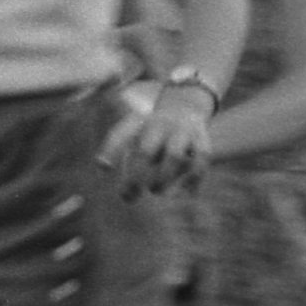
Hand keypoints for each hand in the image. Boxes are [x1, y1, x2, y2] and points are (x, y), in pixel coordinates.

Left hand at [107, 81, 212, 197]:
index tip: (104, 167)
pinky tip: (188, 192)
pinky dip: (195, 178)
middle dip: (137, 176)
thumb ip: (128, 166)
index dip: (111, 150)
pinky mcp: (201, 139)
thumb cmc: (151, 135)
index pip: (120, 134)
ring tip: (156, 190)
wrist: (184, 109)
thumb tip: (128, 197)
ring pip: (173, 156)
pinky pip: (201, 160)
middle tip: (131, 194)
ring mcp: (182, 130)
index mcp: (138, 123)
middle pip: (145, 151)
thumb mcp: (133, 139)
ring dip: (163, 178)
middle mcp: (159, 125)